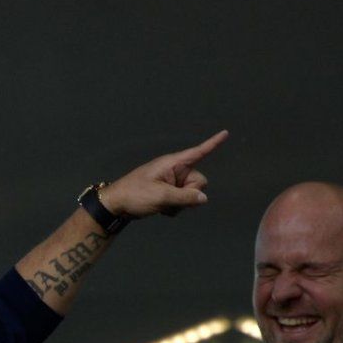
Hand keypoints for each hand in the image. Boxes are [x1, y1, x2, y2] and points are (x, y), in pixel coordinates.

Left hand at [100, 130, 227, 217]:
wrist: (116, 205)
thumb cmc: (135, 194)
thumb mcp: (161, 196)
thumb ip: (185, 197)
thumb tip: (203, 198)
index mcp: (172, 164)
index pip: (197, 152)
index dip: (212, 143)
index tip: (225, 133)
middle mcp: (175, 171)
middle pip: (199, 182)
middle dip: (189, 194)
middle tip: (169, 198)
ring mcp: (172, 183)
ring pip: (191, 195)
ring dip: (180, 204)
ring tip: (161, 204)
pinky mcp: (168, 193)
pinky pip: (182, 202)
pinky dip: (174, 208)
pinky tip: (160, 209)